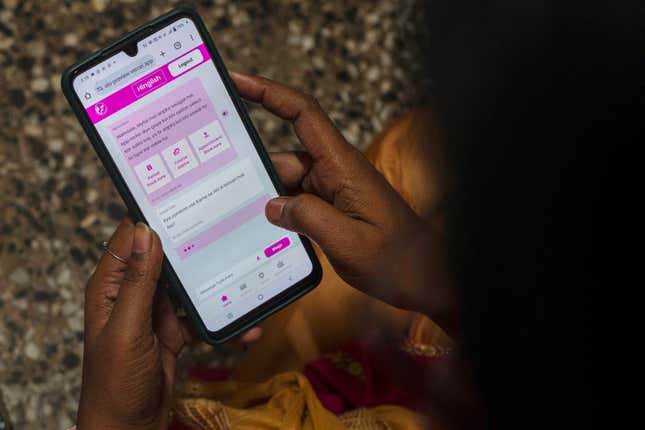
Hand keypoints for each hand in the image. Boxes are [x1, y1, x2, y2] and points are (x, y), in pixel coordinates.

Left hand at [78, 218, 261, 428]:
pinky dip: (220, 319)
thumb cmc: (114, 381)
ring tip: (243, 271)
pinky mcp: (174, 330)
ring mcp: (155, 311)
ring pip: (187, 284)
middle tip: (226, 226)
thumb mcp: (127, 328)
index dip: (154, 216)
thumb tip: (145, 232)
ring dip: (213, 282)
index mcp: (111, 286)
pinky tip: (244, 324)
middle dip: (194, 245)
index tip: (186, 197)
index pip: (131, 238)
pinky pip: (200, 315)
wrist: (128, 427)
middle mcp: (132, 293)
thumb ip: (137, 282)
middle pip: (165, 258)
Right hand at [232, 73, 456, 330]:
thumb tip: (271, 206)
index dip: (268, 92)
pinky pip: (298, 202)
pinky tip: (262, 234)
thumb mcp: (348, 242)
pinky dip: (280, 214)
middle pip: (284, 157)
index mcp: (343, 166)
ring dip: (266, 200)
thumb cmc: (396, 258)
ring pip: (287, 184)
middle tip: (215, 188)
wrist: (425, 277)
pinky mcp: (333, 208)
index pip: (303, 113)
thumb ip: (307, 219)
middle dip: (254, 172)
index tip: (236, 81)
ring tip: (234, 220)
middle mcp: (335, 171)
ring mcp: (334, 190)